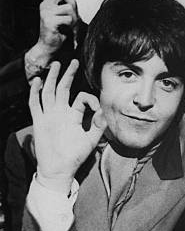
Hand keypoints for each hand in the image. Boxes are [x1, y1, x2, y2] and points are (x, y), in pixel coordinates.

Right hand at [29, 60, 106, 193]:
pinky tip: (38, 82)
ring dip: (52, 78)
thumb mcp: (91, 140)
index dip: (90, 98)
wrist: (59, 169)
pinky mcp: (39, 122)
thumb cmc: (75, 156)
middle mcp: (61, 113)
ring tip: (56, 65)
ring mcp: (49, 116)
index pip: (81, 98)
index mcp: (73, 115)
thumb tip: (103, 112)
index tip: (97, 106)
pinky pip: (35, 104)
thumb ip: (98, 126)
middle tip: (73, 61)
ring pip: (49, 92)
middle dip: (68, 75)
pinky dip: (35, 93)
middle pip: (63, 89)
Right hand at [30, 0, 80, 64]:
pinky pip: (68, 19)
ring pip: (68, 7)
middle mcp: (44, 5)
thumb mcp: (64, 13)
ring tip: (70, 25)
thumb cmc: (60, 30)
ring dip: (74, 17)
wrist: (49, 46)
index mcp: (47, 1)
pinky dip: (71, 26)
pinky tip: (67, 31)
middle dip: (73, 3)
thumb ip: (67, 1)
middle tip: (74, 15)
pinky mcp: (48, 22)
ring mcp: (45, 13)